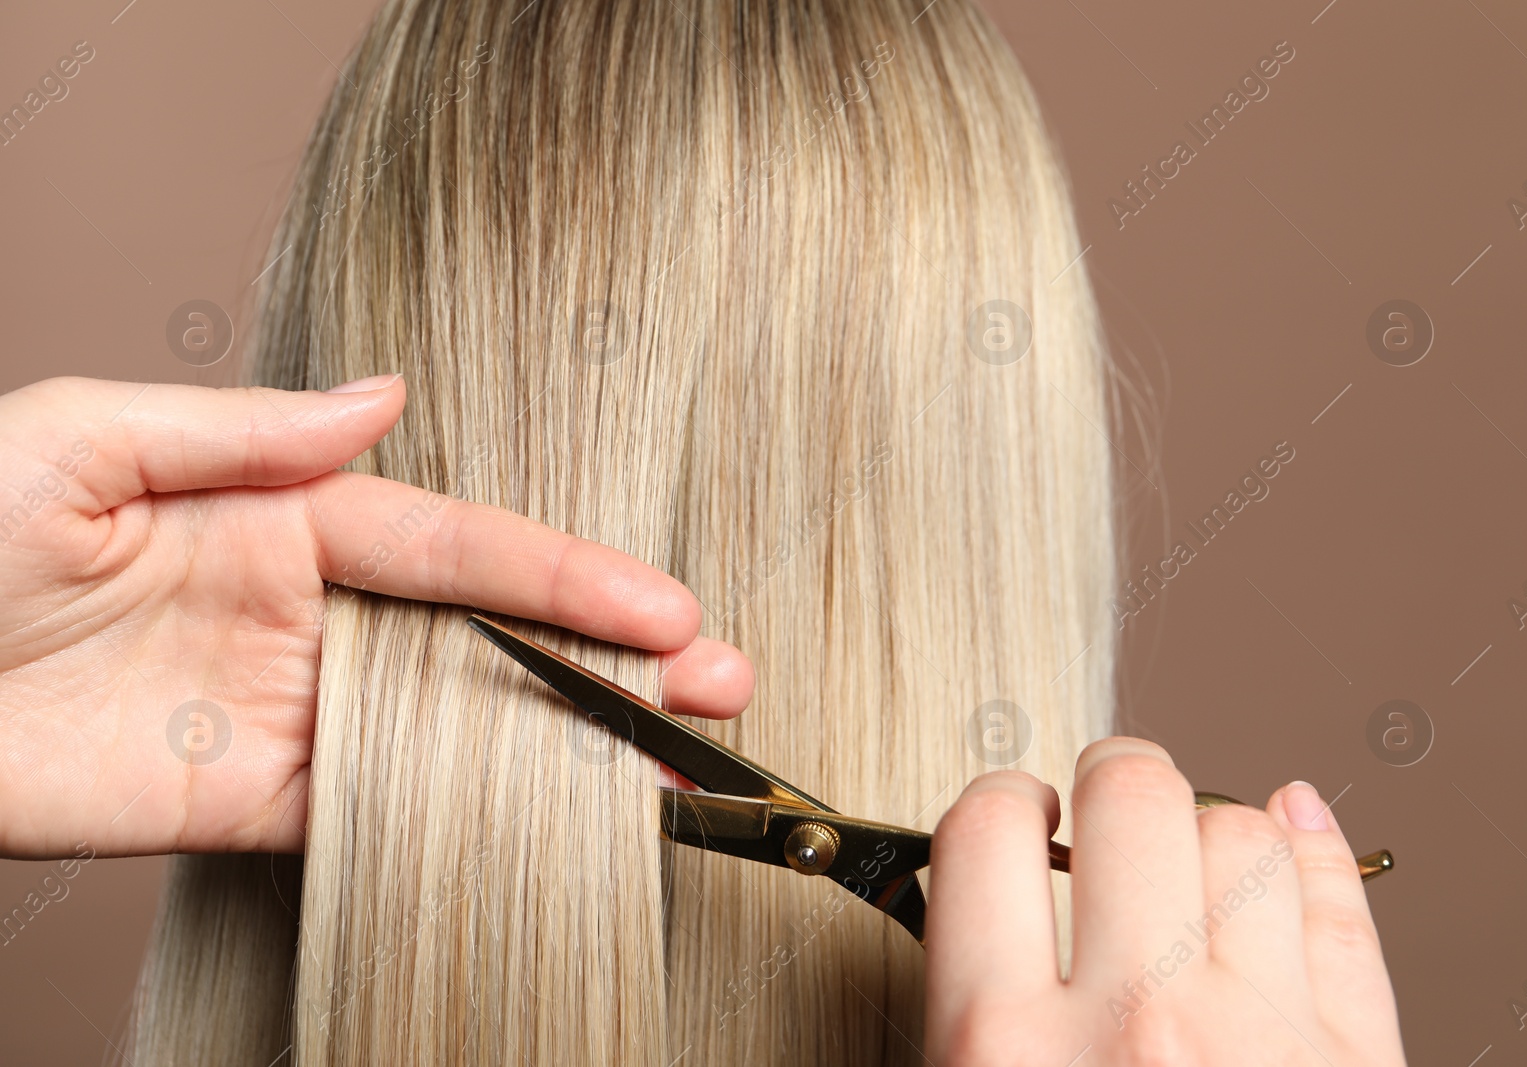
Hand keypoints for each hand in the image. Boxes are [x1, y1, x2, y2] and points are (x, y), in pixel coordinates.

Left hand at [0, 375, 752, 859]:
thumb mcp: (80, 441)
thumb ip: (246, 433)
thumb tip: (383, 400)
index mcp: (282, 518)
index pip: (457, 549)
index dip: (566, 576)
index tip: (661, 606)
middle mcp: (310, 615)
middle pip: (490, 639)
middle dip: (613, 658)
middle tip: (721, 681)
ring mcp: (294, 713)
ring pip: (464, 729)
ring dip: (576, 742)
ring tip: (682, 756)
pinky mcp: (257, 805)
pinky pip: (388, 810)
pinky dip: (482, 816)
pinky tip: (568, 815)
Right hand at [925, 738, 1404, 1064]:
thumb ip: (968, 1016)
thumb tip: (975, 910)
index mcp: (1005, 1049)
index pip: (987, 832)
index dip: (1002, 803)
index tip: (1017, 812)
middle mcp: (1137, 1025)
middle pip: (1131, 794)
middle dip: (1117, 779)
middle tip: (1111, 798)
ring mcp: (1263, 1038)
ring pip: (1250, 837)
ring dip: (1216, 833)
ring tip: (1193, 859)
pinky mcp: (1359, 1065)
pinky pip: (1344, 914)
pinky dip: (1317, 857)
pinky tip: (1298, 834)